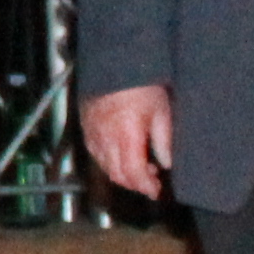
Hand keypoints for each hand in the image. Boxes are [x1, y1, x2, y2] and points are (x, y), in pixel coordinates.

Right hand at [83, 85, 173, 200]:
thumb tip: (166, 162)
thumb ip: (164, 141)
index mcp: (127, 137)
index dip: (146, 187)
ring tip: (139, 164)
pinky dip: (108, 160)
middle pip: (117, 175)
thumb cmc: (141, 84)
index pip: (134, 175)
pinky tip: (121, 152)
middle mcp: (106, 139)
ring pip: (104, 166)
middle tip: (151, 180)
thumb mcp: (162, 111)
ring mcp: (94, 133)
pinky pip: (95, 153)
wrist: (116, 63)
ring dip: (122, 172)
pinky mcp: (87, 126)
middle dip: (135, 183)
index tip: (156, 190)